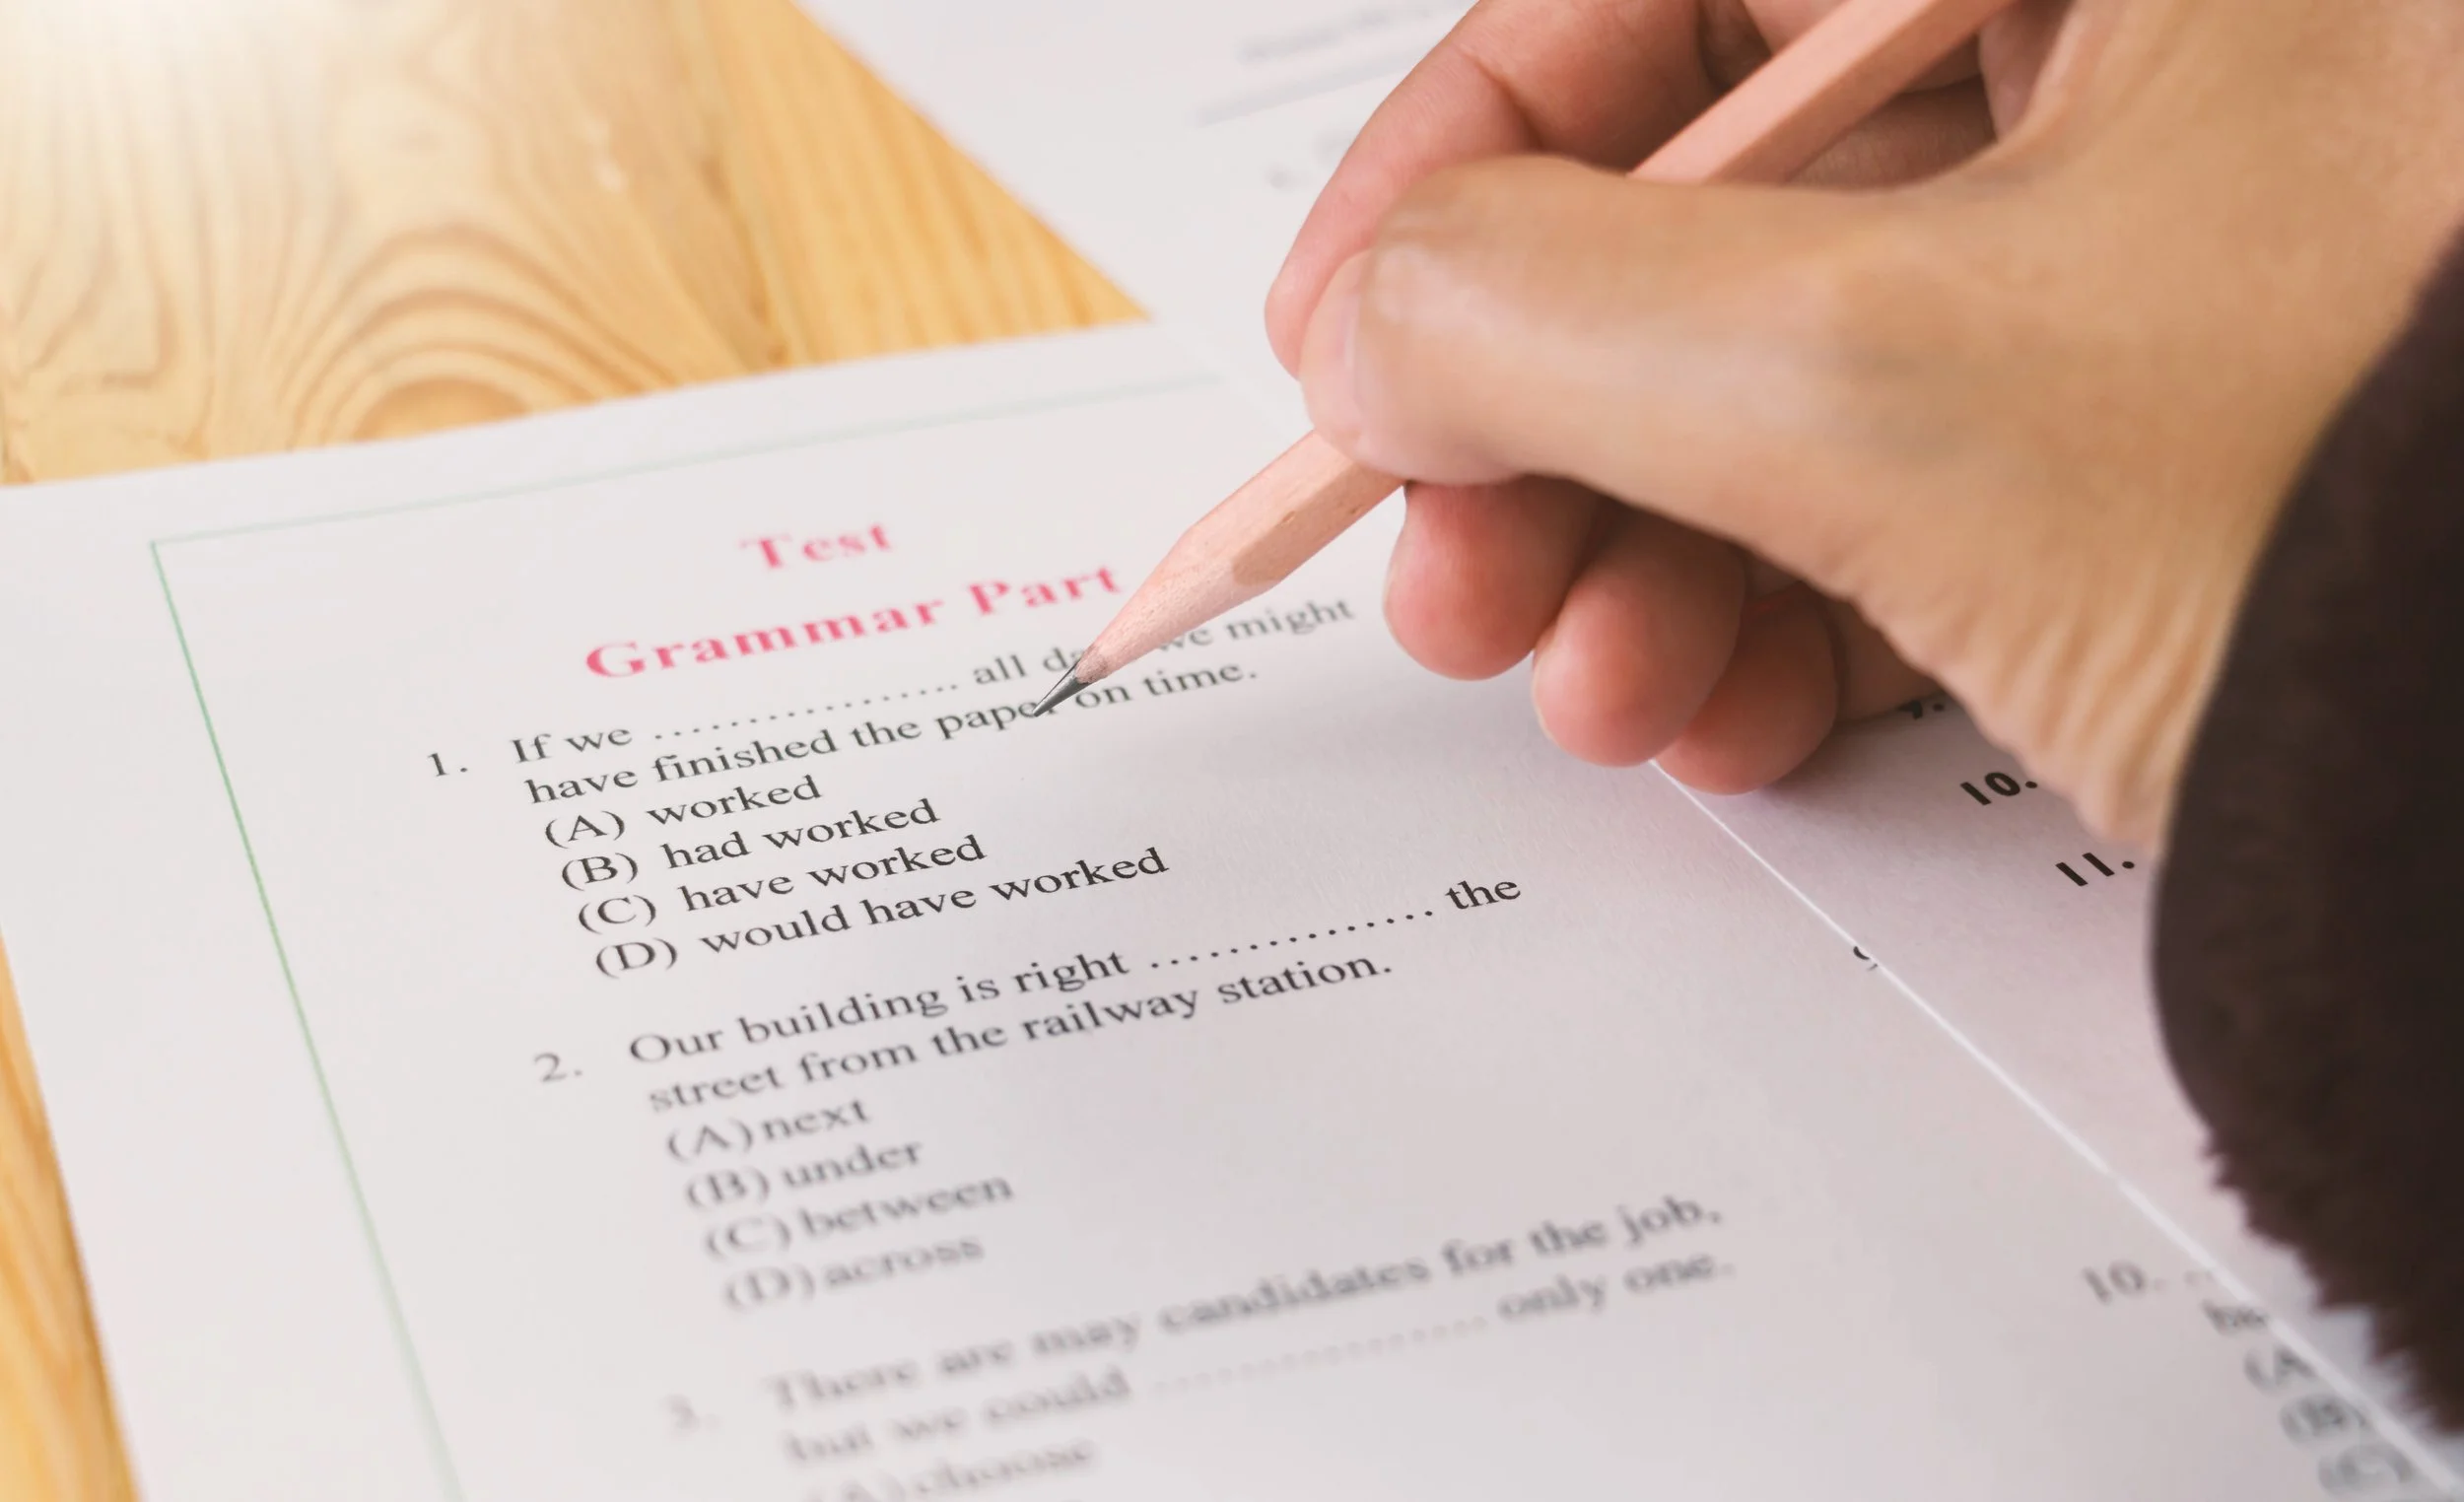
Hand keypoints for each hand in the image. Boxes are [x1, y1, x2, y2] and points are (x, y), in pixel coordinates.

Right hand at [1267, 0, 2463, 842]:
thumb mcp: (1870, 383)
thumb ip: (1540, 311)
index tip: (1344, 318)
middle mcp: (2135, 75)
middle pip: (1708, 204)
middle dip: (1546, 421)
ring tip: (1603, 692)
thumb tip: (1372, 327)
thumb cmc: (2349, 537)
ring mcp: (2147, 269)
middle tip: (1454, 569)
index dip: (1469, 145)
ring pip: (1780, 373)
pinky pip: (1889, 494)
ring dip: (1638, 552)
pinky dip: (1775, 610)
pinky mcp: (2144, 446)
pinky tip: (1733, 714)